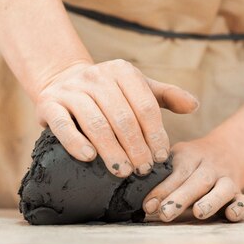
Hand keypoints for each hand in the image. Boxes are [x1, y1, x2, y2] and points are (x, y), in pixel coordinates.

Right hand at [35, 59, 198, 176]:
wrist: (61, 81)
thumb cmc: (110, 93)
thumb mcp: (138, 89)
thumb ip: (167, 97)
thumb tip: (195, 105)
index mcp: (122, 71)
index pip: (144, 106)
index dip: (155, 134)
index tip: (161, 157)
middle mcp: (96, 76)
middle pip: (123, 117)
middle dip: (136, 147)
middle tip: (144, 170)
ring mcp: (71, 90)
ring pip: (96, 123)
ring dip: (112, 151)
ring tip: (124, 172)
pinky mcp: (48, 104)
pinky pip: (64, 126)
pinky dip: (76, 143)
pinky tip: (90, 158)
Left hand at [142, 138, 243, 222]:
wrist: (231, 150)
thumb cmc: (192, 161)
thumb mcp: (177, 158)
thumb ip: (159, 172)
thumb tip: (126, 192)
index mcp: (189, 157)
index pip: (175, 172)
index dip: (161, 188)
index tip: (147, 204)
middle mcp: (209, 168)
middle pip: (197, 181)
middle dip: (180, 197)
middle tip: (164, 213)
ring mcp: (226, 180)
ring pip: (222, 190)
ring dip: (210, 201)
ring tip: (199, 213)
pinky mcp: (239, 193)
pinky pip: (243, 200)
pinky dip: (239, 207)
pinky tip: (230, 214)